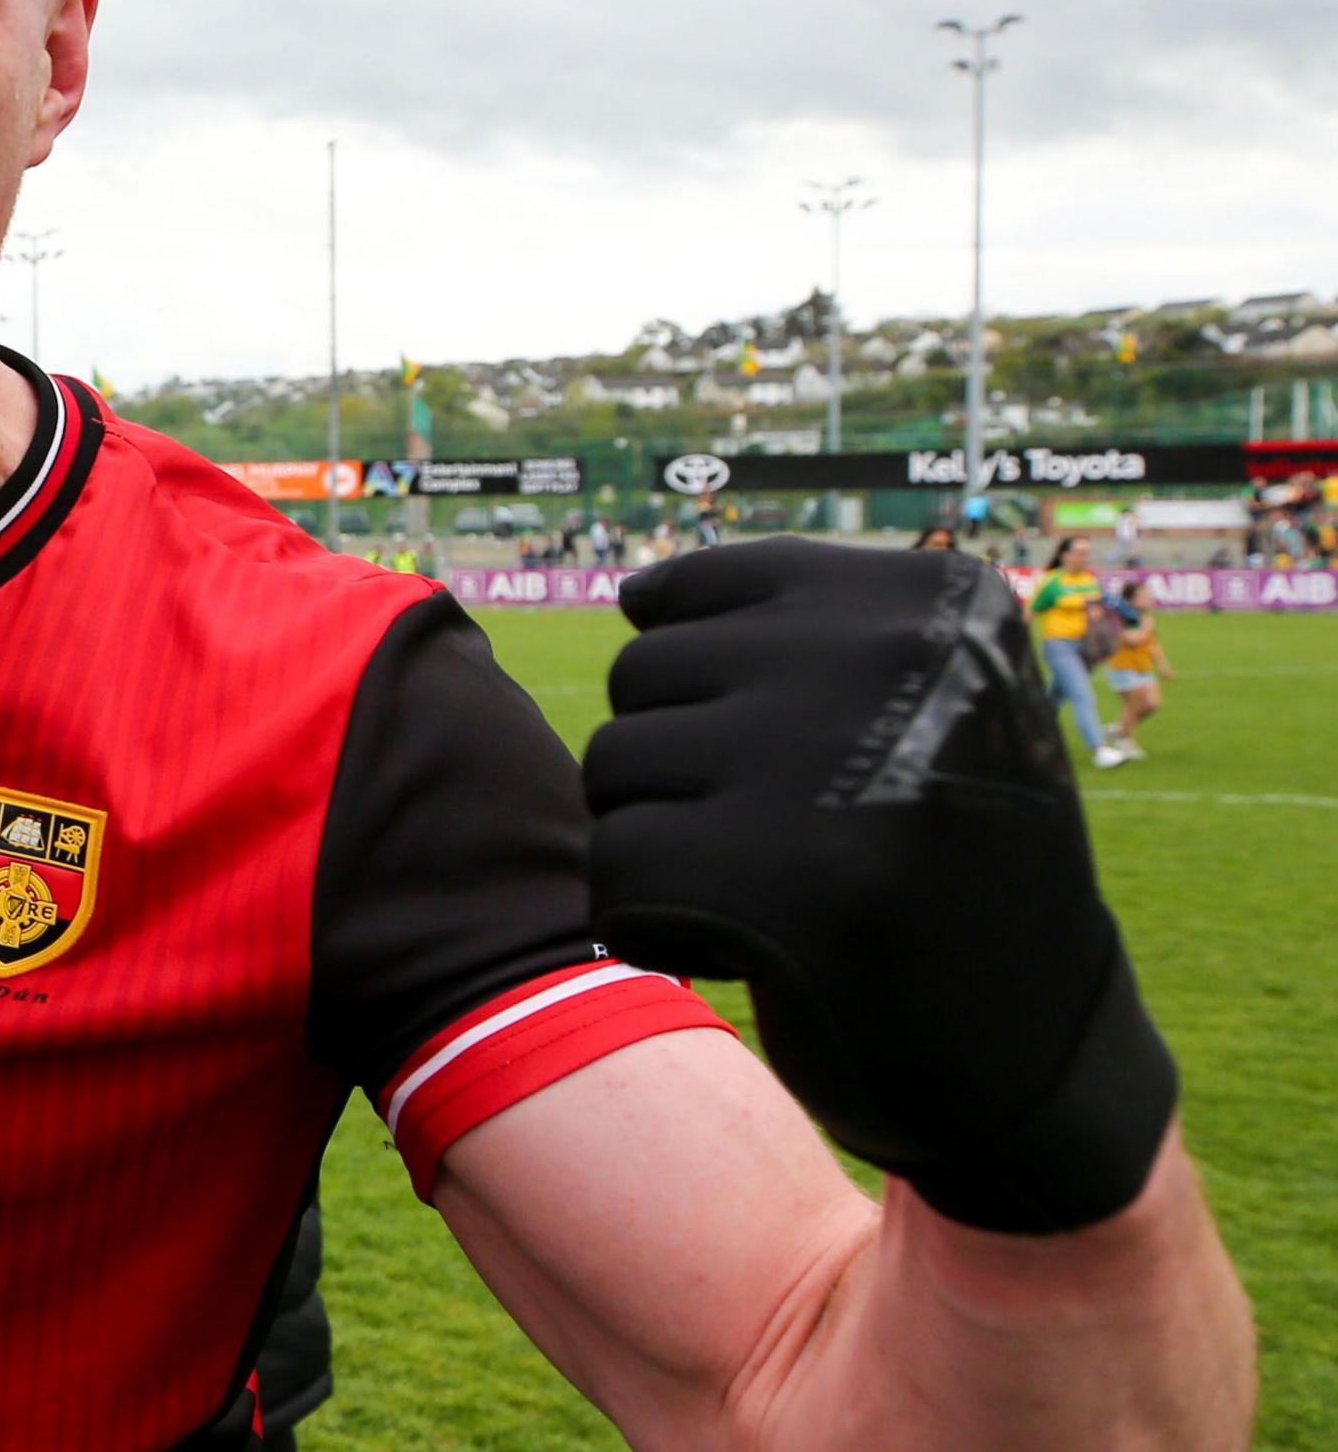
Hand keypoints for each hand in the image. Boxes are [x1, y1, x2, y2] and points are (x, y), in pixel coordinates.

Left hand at [586, 539, 1176, 1233]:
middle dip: (682, 770)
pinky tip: (757, 951)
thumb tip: (631, 596)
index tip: (809, 766)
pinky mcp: (783, 885)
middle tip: (800, 843)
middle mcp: (892, 655)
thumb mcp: (914, 703)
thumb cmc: (938, 866)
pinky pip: (615, 869)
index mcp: (932, 596)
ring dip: (665, 845)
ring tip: (784, 889)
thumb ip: (795, 631)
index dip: (714, 695)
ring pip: (613, 766)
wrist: (1035, 1060)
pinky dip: (655, 925)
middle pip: (643, 677)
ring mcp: (835, 763)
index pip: (695, 588)